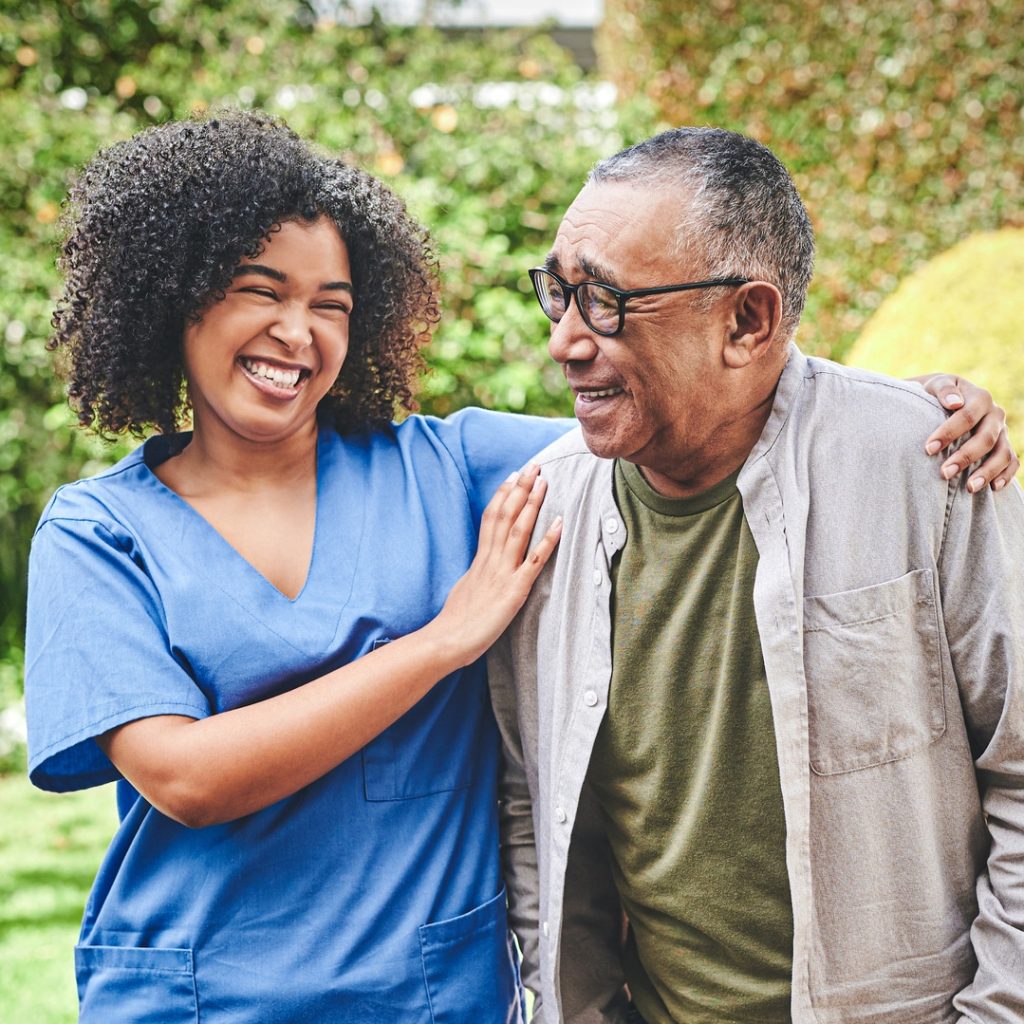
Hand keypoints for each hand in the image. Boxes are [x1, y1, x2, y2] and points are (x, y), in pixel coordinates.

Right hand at [433, 465, 561, 665]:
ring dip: (532, 504)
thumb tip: (479, 570)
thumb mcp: (464, 590)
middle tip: (533, 466)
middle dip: (519, 489)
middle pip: (505, 516)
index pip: (490, 519)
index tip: (512, 477)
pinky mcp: (514, 590)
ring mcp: (502, 573)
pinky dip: (548, 540)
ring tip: (543, 481)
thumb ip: (475, 576)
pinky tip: (559, 522)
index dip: (502, 496)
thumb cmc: (454, 623)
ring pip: (518, 530)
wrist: (446, 641)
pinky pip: (534, 560)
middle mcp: (490, 561)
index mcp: (479, 560)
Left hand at [917, 374, 1018, 491]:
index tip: (928, 449)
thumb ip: (944, 390)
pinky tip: (993, 488)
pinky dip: (1006, 475)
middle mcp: (995, 414)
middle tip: (944, 473)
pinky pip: (1012, 462)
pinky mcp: (1005, 446)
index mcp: (980, 398)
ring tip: (969, 488)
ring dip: (987, 472)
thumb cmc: (938, 394)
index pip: (967, 416)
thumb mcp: (938, 385)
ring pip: (1003, 453)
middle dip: (965, 457)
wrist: (949, 398)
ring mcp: (1002, 432)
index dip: (948, 433)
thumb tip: (954, 402)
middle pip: (986, 438)